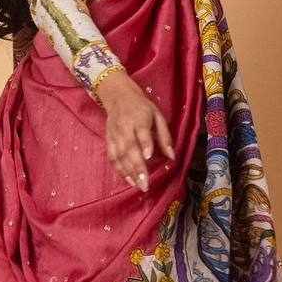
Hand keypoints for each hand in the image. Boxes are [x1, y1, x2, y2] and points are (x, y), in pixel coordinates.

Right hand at [94, 69, 174, 191]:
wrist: (117, 96)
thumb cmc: (142, 107)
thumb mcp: (157, 115)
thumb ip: (165, 136)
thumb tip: (172, 156)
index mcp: (139, 119)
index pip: (141, 132)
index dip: (144, 144)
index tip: (148, 156)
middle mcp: (125, 128)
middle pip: (130, 149)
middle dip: (137, 167)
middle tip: (145, 184)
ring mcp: (115, 135)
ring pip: (120, 156)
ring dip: (129, 172)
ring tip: (138, 185)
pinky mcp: (108, 140)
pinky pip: (112, 157)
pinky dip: (119, 170)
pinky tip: (128, 180)